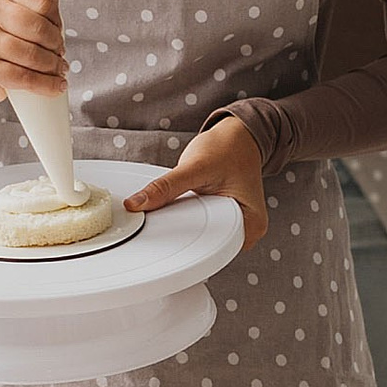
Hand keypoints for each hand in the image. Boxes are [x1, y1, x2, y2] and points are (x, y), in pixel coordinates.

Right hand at [0, 0, 65, 107]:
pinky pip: (20, 76)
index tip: (57, 30)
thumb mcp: (26, 5)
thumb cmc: (6, 30)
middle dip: (56, 44)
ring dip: (52, 66)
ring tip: (58, 69)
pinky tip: (54, 85)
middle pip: (36, 26)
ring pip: (29, 53)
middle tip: (59, 53)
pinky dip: (43, 84)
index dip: (56, 18)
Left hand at [125, 116, 269, 249]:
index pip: (212, 250)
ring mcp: (235, 228)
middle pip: (206, 248)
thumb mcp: (195, 167)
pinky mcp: (223, 221)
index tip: (159, 235)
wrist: (238, 136)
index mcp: (250, 226)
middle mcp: (246, 232)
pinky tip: (179, 210)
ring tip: (173, 212)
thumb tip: (136, 204)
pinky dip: (186, 220)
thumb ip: (165, 188)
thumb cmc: (228, 149)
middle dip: (180, 237)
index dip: (183, 245)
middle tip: (161, 220)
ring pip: (201, 240)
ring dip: (183, 229)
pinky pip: (201, 229)